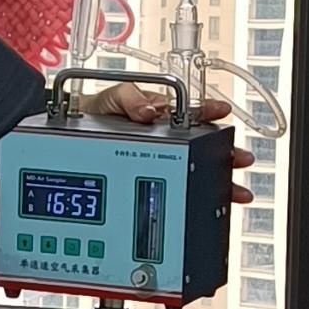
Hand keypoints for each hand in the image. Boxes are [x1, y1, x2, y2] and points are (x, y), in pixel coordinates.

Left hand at [79, 84, 257, 204]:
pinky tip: (208, 209)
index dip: (208, 112)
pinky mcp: (151, 184)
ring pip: (196, 174)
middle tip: (240, 160)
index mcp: (161, 118)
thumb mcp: (111, 99)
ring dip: (218, 183)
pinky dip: (194, 201)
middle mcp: (167, 142)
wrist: (69, 140)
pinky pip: (176, 192)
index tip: (222, 112)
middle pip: (204, 149)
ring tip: (234, 193)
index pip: (192, 113)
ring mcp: (162, 164)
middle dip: (225, 156)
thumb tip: (150, 112)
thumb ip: (130, 99)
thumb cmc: (94, 114)